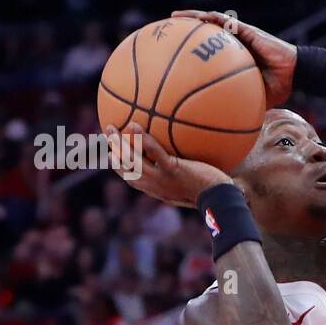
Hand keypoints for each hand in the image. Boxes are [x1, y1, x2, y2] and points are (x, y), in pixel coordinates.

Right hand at [105, 123, 232, 208]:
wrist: (219, 199)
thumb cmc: (209, 192)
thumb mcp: (188, 186)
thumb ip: (178, 175)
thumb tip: (178, 160)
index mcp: (154, 188)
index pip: (130, 177)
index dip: (118, 164)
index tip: (111, 152)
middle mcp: (153, 185)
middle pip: (124, 167)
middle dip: (112, 149)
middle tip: (107, 132)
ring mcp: (160, 178)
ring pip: (131, 160)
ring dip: (118, 143)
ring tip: (111, 127)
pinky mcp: (171, 170)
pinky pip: (153, 153)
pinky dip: (142, 139)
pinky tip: (136, 125)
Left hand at [172, 10, 295, 107]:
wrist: (294, 73)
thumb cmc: (278, 87)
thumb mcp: (253, 100)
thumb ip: (239, 108)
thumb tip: (226, 128)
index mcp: (232, 59)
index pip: (208, 53)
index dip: (190, 52)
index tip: (171, 56)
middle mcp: (233, 45)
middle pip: (204, 35)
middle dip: (184, 33)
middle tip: (165, 32)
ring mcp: (239, 36)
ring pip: (210, 22)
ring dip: (192, 18)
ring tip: (174, 17)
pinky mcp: (247, 30)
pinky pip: (225, 21)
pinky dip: (210, 18)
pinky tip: (197, 17)